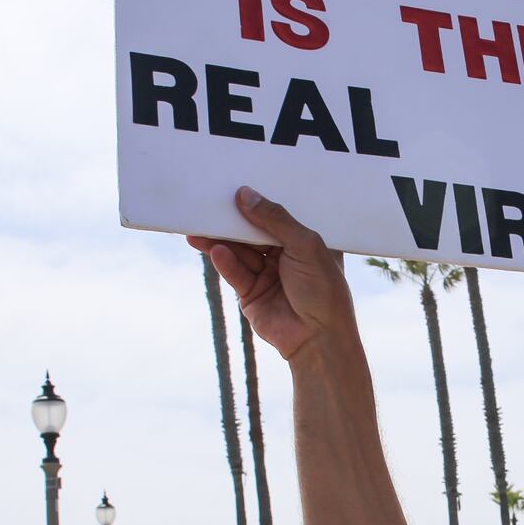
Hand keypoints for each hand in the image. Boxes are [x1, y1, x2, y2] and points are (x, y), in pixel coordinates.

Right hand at [187, 187, 355, 359]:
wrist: (318, 338)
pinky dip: (225, 262)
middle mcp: (287, 256)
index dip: (258, 204)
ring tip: (200, 228)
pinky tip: (216, 250)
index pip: (278, 217)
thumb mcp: (305, 246)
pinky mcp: (252, 293)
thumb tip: (246, 195)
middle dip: (232, 221)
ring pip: (239, 252)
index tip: (236, 187)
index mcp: (306, 242)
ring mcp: (268, 275)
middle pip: (253, 233)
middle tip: (209, 205)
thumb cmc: (323, 290)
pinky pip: (235, 272)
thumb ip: (275, 220)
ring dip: (220, 241)